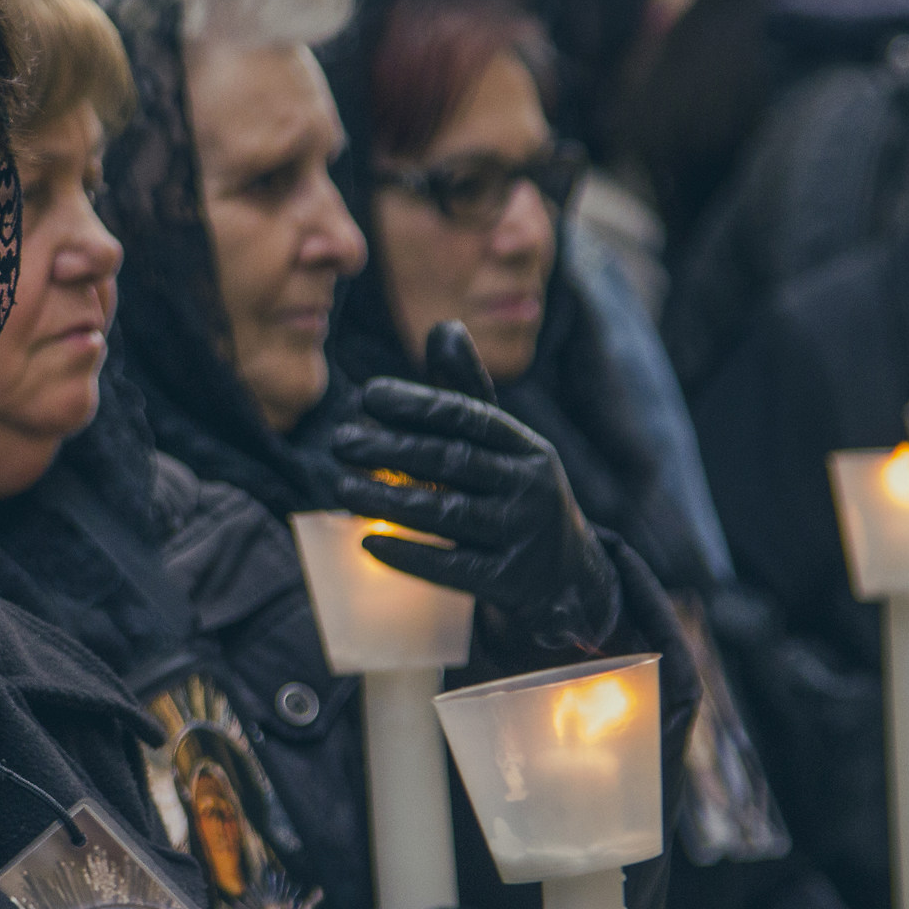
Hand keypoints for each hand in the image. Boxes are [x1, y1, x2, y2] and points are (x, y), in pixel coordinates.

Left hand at [332, 321, 618, 651]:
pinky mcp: (508, 581)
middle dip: (392, 449)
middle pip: (454, 461)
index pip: (469, 417)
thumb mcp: (502, 446)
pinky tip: (368, 543)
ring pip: (449, 513)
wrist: (567, 576)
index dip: (419, 404)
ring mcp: (522, 535)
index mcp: (526, 447)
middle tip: (340, 441)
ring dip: (390, 499)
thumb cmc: (515, 495)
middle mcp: (530, 486)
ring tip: (341, 488)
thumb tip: (443, 327)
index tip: (367, 395)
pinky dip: (410, 555)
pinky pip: (453, 567)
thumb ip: (467, 392)